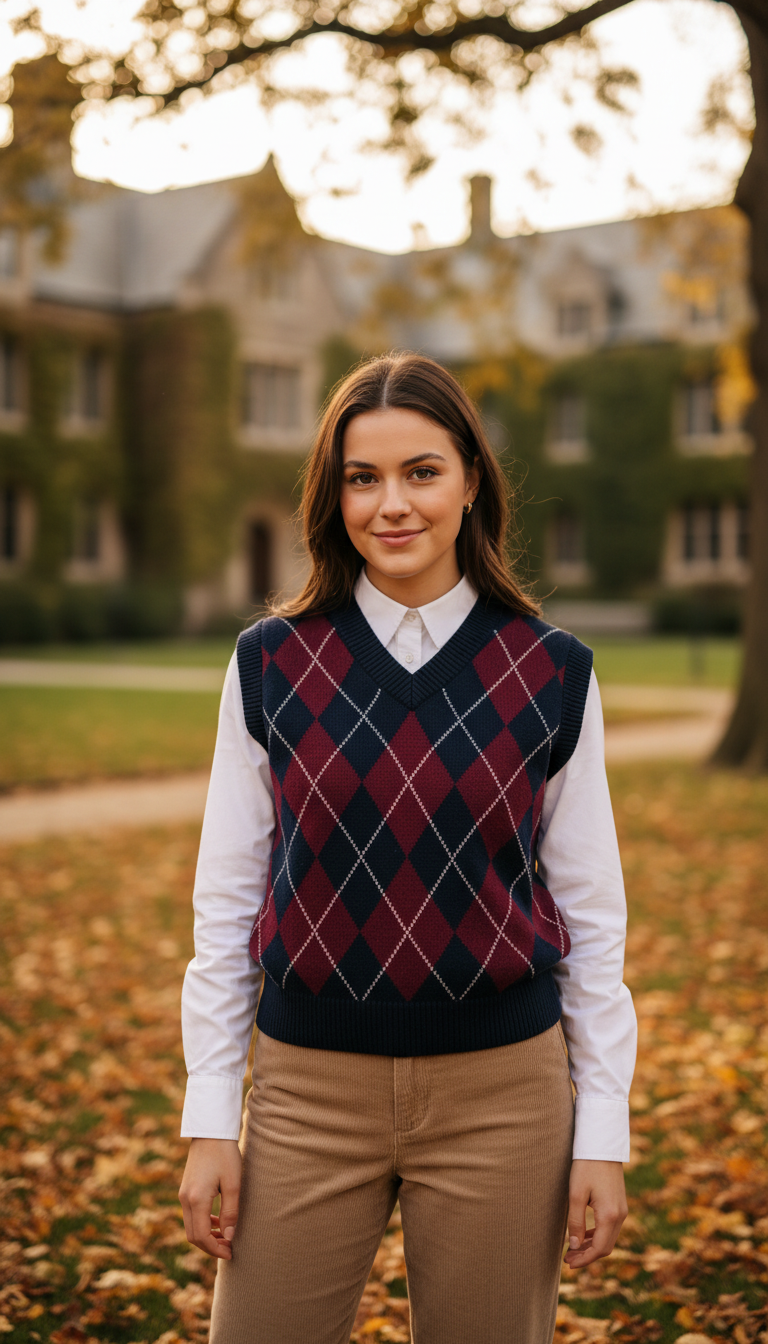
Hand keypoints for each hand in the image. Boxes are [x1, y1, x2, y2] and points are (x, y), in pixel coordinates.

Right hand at [179, 1138, 241, 1259]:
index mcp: (196, 1199)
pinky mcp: (186, 1189)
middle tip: (229, 1250)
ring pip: (191, 1227)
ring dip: (207, 1236)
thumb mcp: (233, 1184)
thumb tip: (229, 1238)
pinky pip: (192, 1215)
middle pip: (193, 1235)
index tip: (230, 1253)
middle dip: (210, 1247)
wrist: (210, 1131)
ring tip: (226, 1239)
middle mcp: (185, 1199)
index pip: (201, 1236)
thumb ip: (231, 1213)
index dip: (215, 1249)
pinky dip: (203, 1224)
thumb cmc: (225, 1154)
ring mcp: (183, 1194)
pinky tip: (218, 1223)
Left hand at [564, 1159, 627, 1267]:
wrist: (602, 1145)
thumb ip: (575, 1222)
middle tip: (568, 1259)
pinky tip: (584, 1235)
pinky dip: (597, 1235)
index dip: (584, 1259)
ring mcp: (622, 1209)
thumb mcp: (576, 1195)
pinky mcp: (619, 1204)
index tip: (569, 1263)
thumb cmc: (586, 1167)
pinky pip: (610, 1227)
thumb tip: (574, 1246)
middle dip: (587, 1255)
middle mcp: (620, 1215)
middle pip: (606, 1247)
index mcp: (610, 1215)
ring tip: (573, 1249)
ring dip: (592, 1246)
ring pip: (608, 1238)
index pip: (599, 1249)